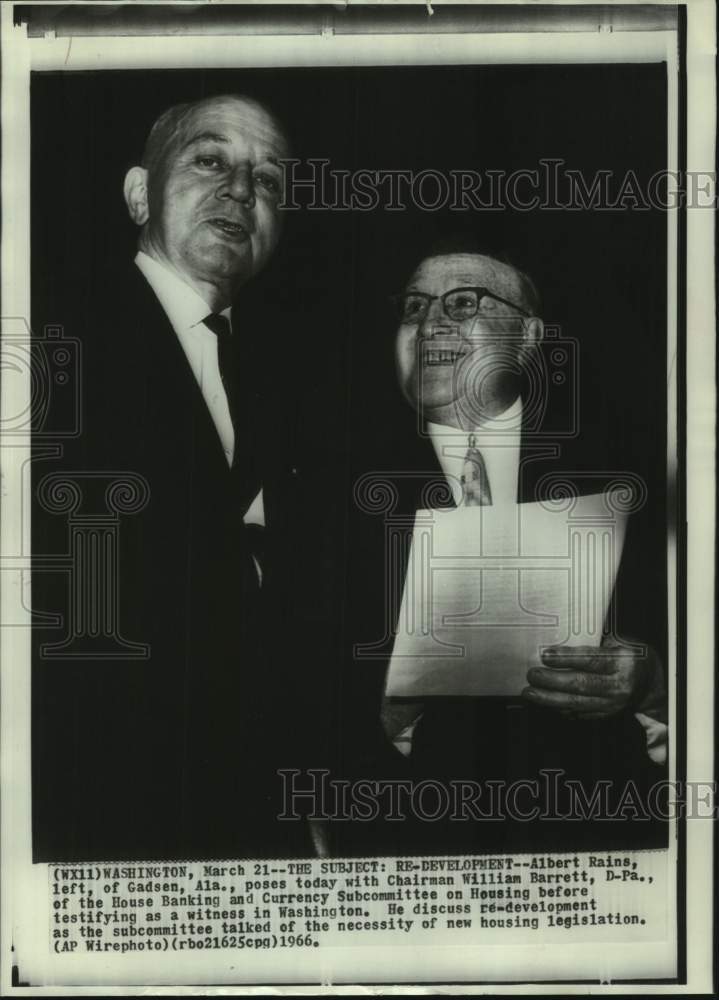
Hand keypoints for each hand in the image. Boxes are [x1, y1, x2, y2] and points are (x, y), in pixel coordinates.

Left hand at [522, 640, 664, 720]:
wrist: (651, 683)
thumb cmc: (630, 656)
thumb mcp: (619, 642)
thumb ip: (594, 643)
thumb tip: (561, 643)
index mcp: (623, 662)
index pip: (591, 660)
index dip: (566, 659)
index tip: (545, 655)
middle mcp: (619, 685)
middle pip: (581, 684)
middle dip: (552, 681)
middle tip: (532, 675)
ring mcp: (614, 703)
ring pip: (577, 703)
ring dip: (550, 698)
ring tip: (531, 693)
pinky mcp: (607, 714)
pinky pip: (580, 713)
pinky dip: (560, 708)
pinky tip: (545, 702)